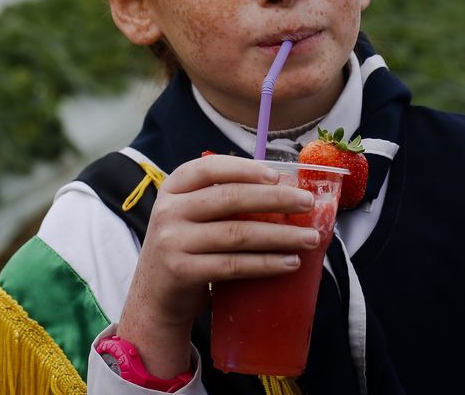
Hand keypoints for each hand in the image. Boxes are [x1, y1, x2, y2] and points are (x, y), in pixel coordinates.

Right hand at [117, 155, 317, 377]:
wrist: (154, 295)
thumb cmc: (186, 246)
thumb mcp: (190, 214)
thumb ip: (220, 198)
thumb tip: (283, 187)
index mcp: (174, 187)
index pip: (211, 167)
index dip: (246, 168)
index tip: (279, 174)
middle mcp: (169, 210)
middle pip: (231, 198)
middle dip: (276, 199)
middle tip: (308, 203)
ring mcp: (173, 241)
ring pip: (237, 234)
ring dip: (280, 235)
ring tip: (310, 238)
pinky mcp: (182, 272)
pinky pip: (233, 265)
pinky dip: (266, 264)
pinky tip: (289, 262)